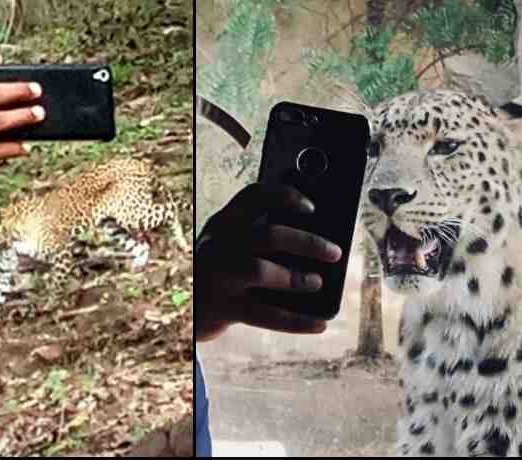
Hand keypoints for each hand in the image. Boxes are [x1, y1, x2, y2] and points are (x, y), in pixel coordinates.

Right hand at [194, 183, 342, 342]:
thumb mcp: (233, 245)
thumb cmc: (223, 271)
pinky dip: (297, 321)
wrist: (187, 308)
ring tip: (318, 283)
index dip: (284, 197)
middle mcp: (218, 244)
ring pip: (260, 270)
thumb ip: (263, 238)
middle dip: (307, 242)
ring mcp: (218, 276)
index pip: (253, 197)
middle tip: (334, 252)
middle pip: (268, 234)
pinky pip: (266, 315)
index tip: (312, 207)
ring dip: (296, 277)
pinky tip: (320, 324)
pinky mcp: (223, 308)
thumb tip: (321, 242)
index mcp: (224, 222)